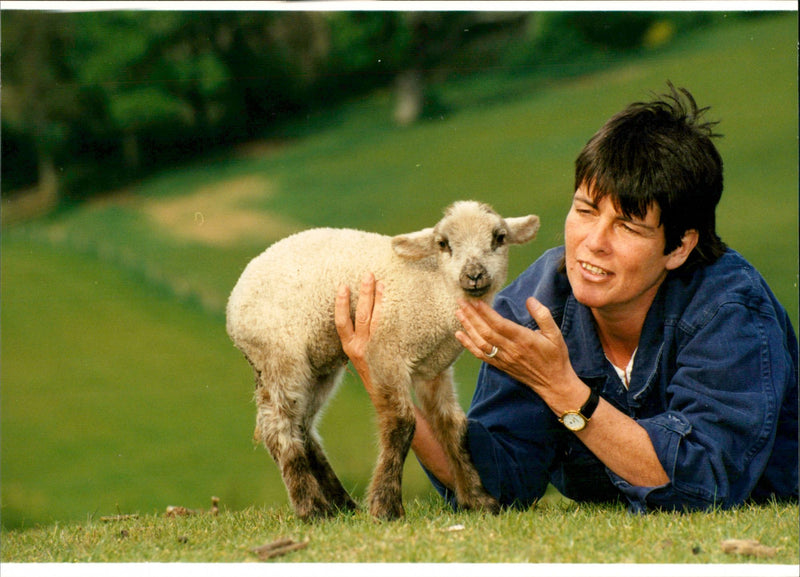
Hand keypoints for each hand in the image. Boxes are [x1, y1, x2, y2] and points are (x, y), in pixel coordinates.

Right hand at [334, 273, 383, 396]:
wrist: (387, 394)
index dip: (341, 303)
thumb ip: (359, 338)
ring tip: (382, 282)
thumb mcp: (359, 356)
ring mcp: (375, 349)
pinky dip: (391, 313)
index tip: (343, 286)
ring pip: (376, 319)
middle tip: (368, 275)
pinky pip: (390, 328)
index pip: (342, 322)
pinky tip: (396, 301)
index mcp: (349, 348)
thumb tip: (364, 310)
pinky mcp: (389, 351)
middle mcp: (360, 348)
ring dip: (379, 299)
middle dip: (365, 294)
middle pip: (362, 315)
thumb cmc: (374, 370)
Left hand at [455, 297, 583, 412]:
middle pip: (486, 332)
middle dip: (472, 316)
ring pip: (481, 342)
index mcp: (524, 340)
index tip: (476, 301)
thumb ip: (543, 315)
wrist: (553, 383)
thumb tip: (530, 300)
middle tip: (461, 302)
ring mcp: (503, 359)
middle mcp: (511, 350)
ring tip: (458, 313)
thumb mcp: (555, 334)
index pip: (500, 324)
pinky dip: (468, 344)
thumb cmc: (555, 357)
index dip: (486, 313)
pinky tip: (459, 335)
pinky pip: (481, 355)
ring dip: (468, 327)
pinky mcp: (500, 365)